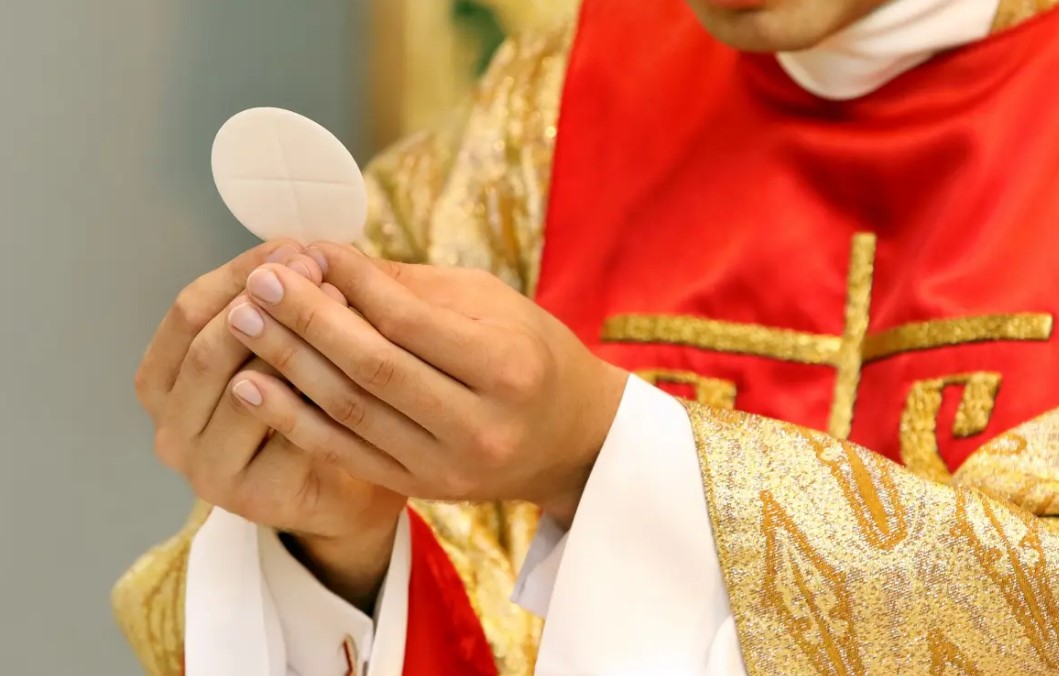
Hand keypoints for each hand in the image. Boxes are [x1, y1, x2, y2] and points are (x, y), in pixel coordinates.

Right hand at [135, 241, 404, 607]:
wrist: (348, 488)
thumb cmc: (310, 406)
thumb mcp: (281, 347)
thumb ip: (275, 306)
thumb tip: (300, 250)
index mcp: (161, 384)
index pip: (189, 311)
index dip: (240, 273)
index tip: (292, 246)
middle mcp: (171, 430)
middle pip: (208, 348)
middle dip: (267, 302)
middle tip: (318, 269)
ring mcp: (207, 471)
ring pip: (244, 389)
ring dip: (294, 341)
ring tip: (343, 304)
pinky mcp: (253, 499)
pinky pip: (287, 433)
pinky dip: (319, 390)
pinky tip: (354, 361)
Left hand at [226, 243, 627, 526]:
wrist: (569, 440)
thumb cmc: (530, 352)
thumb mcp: (492, 304)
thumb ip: (410, 287)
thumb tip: (327, 259)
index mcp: (508, 366)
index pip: (410, 320)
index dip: (350, 283)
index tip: (306, 250)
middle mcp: (480, 424)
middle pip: (373, 367)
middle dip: (307, 320)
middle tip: (258, 282)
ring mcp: (448, 465)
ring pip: (350, 411)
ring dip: (288, 363)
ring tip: (241, 320)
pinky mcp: (421, 488)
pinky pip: (344, 452)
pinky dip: (293, 418)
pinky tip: (251, 386)